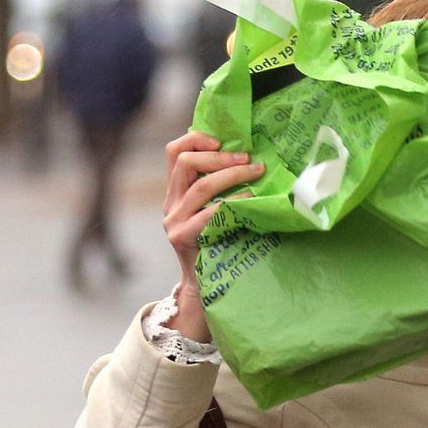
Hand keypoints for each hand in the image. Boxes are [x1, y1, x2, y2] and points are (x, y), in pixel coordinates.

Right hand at [162, 131, 263, 340]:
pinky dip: (232, 203)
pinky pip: (208, 214)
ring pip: (198, 187)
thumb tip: (255, 157)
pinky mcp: (183, 238)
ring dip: (231, 175)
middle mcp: (171, 204)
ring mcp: (174, 221)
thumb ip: (223, 188)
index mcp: (176, 191)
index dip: (195, 139)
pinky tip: (251, 200)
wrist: (206, 288)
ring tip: (256, 172)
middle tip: (248, 159)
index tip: (223, 140)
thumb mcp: (218, 210)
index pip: (173, 152)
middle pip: (183, 163)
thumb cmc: (221, 244)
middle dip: (218, 156)